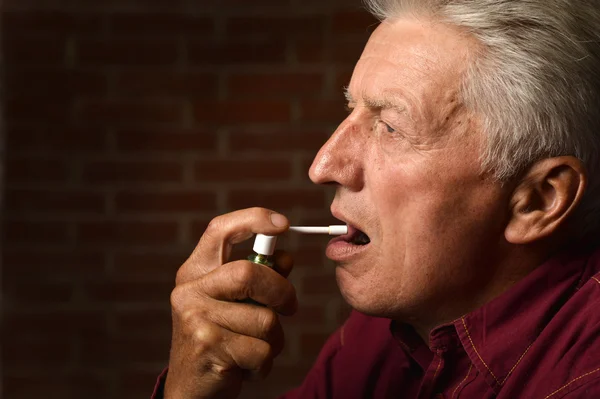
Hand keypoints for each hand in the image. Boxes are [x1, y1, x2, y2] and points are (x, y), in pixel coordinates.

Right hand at [164, 208, 296, 398]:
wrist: (192, 389)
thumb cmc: (220, 339)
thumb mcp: (235, 304)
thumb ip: (259, 279)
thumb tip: (287, 258)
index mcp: (195, 272)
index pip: (220, 230)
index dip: (254, 218)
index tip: (284, 224)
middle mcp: (189, 290)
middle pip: (251, 273)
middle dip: (282, 292)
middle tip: (289, 307)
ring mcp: (195, 318)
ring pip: (265, 319)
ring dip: (274, 339)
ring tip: (256, 347)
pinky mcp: (208, 347)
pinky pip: (262, 350)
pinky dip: (265, 363)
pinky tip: (247, 366)